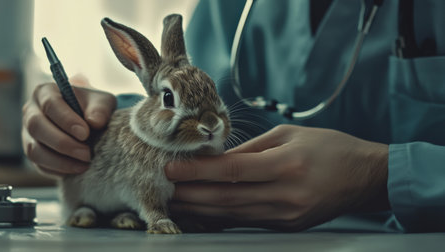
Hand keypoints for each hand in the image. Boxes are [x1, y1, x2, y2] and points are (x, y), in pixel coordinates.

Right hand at [22, 77, 115, 176]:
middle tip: (86, 153)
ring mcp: (29, 134)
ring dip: (60, 161)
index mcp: (45, 93)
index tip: (85, 133)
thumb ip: (101, 109)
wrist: (89, 121)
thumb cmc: (93, 108)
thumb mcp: (103, 102)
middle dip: (63, 143)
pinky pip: (39, 165)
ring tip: (85, 163)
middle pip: (37, 127)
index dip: (66, 120)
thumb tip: (95, 122)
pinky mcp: (33, 153)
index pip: (50, 104)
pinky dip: (59, 170)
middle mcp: (31, 112)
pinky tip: (78, 169)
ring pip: (34, 150)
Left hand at [165, 125, 388, 230]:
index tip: (170, 169)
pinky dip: (221, 219)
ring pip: (233, 215)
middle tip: (163, 191)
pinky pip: (246, 222)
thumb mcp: (290, 135)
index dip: (197, 171)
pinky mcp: (286, 226)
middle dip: (191, 196)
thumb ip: (251, 149)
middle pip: (226, 198)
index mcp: (286, 165)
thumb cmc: (329, 148)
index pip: (231, 170)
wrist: (364, 177)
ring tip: (175, 204)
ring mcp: (286, 215)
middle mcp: (284, 195)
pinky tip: (203, 215)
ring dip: (200, 210)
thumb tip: (218, 160)